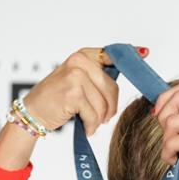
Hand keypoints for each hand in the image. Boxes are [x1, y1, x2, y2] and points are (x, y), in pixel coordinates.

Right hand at [21, 45, 148, 136]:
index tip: (145, 52)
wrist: (33, 112)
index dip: (130, 55)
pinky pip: (94, 115)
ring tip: (89, 121)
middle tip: (100, 117)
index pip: (112, 54)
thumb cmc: (58, 99)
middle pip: (112, 89)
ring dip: (99, 120)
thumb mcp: (78, 80)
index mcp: (83, 56)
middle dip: (109, 108)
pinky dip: (91, 126)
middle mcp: (79, 62)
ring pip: (104, 105)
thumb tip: (127, 69)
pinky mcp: (73, 93)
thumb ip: (98, 76)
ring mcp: (75, 76)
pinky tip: (84, 126)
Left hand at [152, 82, 178, 179]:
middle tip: (165, 133)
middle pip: (176, 97)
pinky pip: (172, 140)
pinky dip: (167, 152)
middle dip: (163, 114)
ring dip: (165, 138)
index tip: (160, 113)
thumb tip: (165, 111)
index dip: (167, 98)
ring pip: (171, 119)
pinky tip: (174, 160)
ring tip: (172, 151)